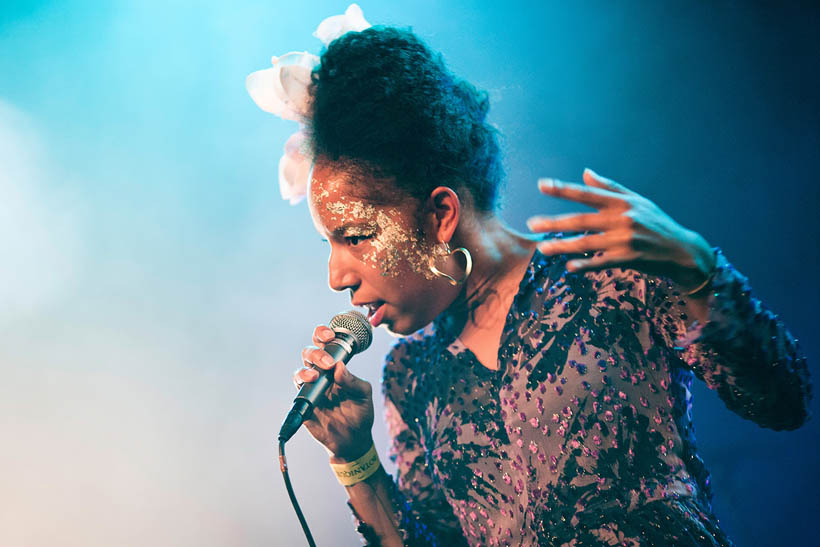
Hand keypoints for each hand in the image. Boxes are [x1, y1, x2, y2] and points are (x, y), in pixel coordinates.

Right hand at [294, 325, 374, 460]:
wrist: (353, 439)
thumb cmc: (360, 413)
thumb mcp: (364, 395)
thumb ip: (353, 381)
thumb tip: (339, 367)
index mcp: (336, 367)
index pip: (326, 345)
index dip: (323, 335)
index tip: (330, 335)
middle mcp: (322, 374)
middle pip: (310, 353)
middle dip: (316, 352)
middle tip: (328, 363)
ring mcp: (312, 388)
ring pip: (301, 370)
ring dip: (306, 369)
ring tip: (315, 376)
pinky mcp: (305, 403)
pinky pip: (298, 391)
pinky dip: (301, 384)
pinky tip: (310, 384)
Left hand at [527, 168, 715, 291]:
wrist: (682, 251)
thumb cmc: (657, 223)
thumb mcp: (638, 201)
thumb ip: (610, 188)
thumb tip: (586, 172)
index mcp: (622, 202)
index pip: (587, 194)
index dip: (563, 189)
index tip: (542, 185)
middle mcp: (623, 219)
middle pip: (582, 220)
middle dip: (554, 222)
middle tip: (532, 224)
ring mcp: (625, 240)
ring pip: (587, 243)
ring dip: (562, 246)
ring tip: (542, 249)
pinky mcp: (629, 259)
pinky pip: (602, 262)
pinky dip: (586, 265)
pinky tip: (569, 268)